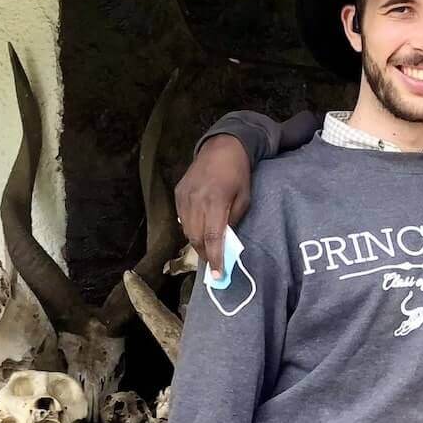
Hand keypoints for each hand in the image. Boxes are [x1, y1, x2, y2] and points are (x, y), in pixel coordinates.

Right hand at [175, 135, 252, 273]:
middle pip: (196, 237)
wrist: (222, 147)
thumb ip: (234, 220)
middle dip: (205, 254)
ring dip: (196, 243)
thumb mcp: (245, 197)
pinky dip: (190, 228)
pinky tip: (199, 231)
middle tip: (214, 265)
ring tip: (207, 250)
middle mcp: (195, 200)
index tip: (217, 275)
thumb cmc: (238, 173)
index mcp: (215, 201)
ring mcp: (183, 196)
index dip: (215, 258)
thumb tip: (226, 241)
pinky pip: (182, 217)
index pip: (212, 237)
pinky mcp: (178, 193)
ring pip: (186, 229)